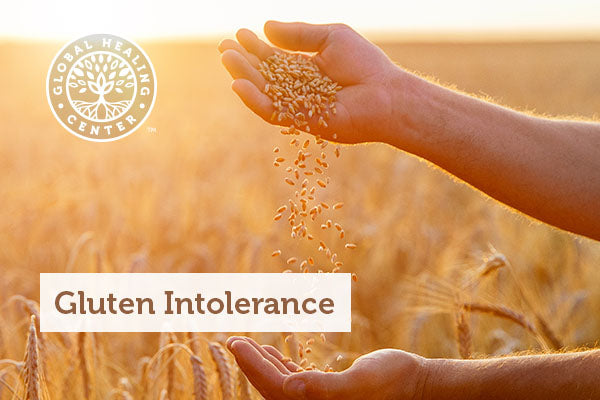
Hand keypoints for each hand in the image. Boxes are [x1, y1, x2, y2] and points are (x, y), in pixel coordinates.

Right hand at [218, 21, 401, 143]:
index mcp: (308, 69)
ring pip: (265, 93)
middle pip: (265, 75)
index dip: (256, 47)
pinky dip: (255, 100)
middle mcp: (301, 89)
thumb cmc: (365, 64)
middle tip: (224, 47)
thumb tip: (266, 27)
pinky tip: (239, 85)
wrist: (386, 94)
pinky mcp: (302, 123)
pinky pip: (273, 112)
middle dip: (244, 61)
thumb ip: (300, 34)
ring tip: (228, 60)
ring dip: (244, 77)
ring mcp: (300, 107)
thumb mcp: (331, 38)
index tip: (238, 34)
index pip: (275, 58)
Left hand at [226, 336, 427, 399]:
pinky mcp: (327, 393)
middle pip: (270, 387)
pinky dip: (281, 367)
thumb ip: (322, 388)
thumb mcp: (359, 383)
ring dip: (262, 364)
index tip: (235, 342)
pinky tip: (275, 353)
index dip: (251, 364)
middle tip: (233, 340)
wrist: (416, 385)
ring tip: (247, 345)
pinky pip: (296, 381)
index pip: (272, 387)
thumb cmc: (392, 383)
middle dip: (250, 363)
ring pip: (280, 384)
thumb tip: (288, 387)